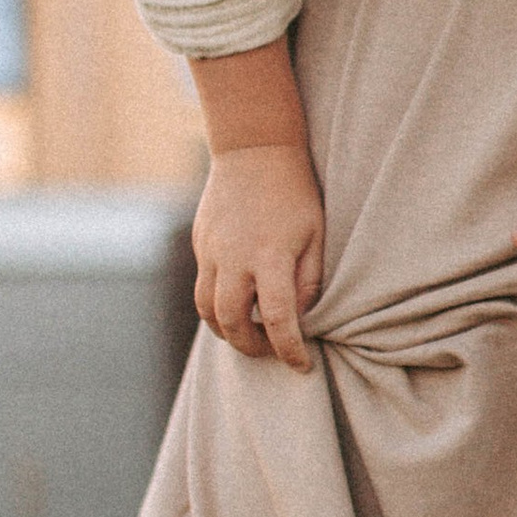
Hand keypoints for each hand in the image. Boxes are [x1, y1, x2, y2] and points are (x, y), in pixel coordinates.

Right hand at [193, 140, 324, 369]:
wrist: (254, 150)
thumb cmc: (295, 194)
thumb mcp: (315, 235)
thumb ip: (308, 281)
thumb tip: (299, 319)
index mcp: (270, 256)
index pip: (277, 318)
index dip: (289, 349)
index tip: (301, 365)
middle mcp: (235, 257)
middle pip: (232, 322)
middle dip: (251, 347)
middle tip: (272, 351)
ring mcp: (212, 251)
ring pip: (207, 310)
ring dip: (227, 331)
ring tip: (251, 334)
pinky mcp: (201, 244)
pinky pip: (202, 287)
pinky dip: (216, 307)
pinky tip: (238, 305)